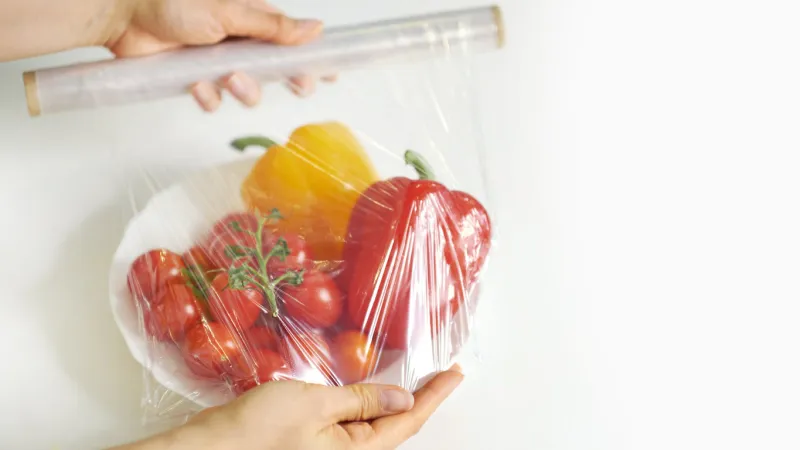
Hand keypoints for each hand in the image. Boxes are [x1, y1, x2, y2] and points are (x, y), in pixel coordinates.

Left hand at [108, 0, 326, 111]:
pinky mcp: (193, 78)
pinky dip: (208, 96)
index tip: (329, 73)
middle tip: (296, 86)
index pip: (291, 40)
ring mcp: (216, 61)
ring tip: (228, 79)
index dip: (310, 58)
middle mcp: (237, 41)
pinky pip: (213, 99)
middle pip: (273, 69)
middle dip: (284, 80)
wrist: (124, 13)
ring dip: (243, 90)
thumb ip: (274, 26)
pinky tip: (197, 85)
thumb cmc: (174, 1)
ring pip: (245, 89)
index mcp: (252, 19)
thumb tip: (316, 28)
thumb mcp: (232, 11)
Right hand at [112, 366, 463, 449]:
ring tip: (415, 377)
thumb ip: (363, 400)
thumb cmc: (258, 431)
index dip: (436, 395)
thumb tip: (402, 397)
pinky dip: (365, 404)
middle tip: (441, 373)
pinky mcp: (313, 444)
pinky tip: (368, 390)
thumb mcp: (316, 405)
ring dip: (394, 401)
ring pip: (374, 426)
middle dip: (421, 399)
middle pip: (396, 427)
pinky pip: (350, 425)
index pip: (409, 421)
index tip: (456, 373)